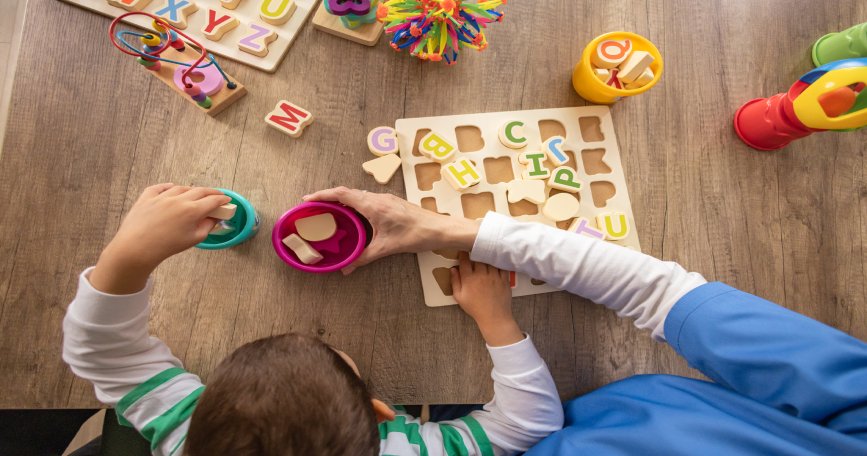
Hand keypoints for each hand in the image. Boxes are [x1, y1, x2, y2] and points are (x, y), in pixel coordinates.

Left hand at [89, 184, 230, 293]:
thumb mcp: (193, 240)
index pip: (213, 200)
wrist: (136, 248)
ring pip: (181, 188)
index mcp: (192, 210)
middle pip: (199, 191)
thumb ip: (207, 227)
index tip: (227, 200)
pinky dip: (168, 186)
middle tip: (216, 195)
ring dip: (191, 190)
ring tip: (194, 194)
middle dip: (211, 192)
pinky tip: (172, 188)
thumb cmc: (166, 246)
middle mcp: (178, 199)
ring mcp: (162, 196)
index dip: (222, 199)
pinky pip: (160, 187)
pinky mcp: (147, 197)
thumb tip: (214, 219)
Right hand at [303, 187, 479, 273]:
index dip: (322, 195)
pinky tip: (353, 217)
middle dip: (328, 198)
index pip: (341, 194)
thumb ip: (364, 257)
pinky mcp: (391, 203)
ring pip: (357, 195)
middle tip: (314, 208)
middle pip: (347, 193)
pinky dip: (354, 205)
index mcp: (373, 205)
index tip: (307, 200)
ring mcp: (385, 199)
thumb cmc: (416, 235)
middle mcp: (377, 198)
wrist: (441, 229)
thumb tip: (346, 269)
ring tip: (329, 212)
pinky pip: (366, 199)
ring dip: (342, 201)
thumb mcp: (386, 248)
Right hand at [451, 252, 523, 346]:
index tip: (463, 251)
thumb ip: (455, 282)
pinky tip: (496, 261)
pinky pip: (501, 266)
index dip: (463, 254)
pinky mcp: (504, 279)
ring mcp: (494, 276)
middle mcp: (482, 275)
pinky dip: (498, 262)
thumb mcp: (459, 297)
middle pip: (478, 257)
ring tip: (486, 254)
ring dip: (487, 256)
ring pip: (490, 260)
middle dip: (476, 253)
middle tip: (475, 251)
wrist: (494, 317)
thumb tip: (453, 269)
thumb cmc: (475, 308)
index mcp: (469, 279)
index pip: (465, 261)